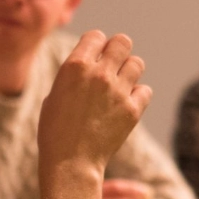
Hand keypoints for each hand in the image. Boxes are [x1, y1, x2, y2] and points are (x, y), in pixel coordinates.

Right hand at [37, 31, 150, 179]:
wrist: (70, 162)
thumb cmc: (55, 130)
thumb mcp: (54, 93)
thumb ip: (73, 74)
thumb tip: (88, 62)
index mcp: (75, 65)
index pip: (97, 36)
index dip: (97, 45)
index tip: (95, 58)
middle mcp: (99, 73)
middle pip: (122, 42)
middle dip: (118, 51)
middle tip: (113, 66)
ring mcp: (118, 91)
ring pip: (137, 63)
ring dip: (129, 71)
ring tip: (120, 85)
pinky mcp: (132, 110)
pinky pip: (145, 90)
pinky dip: (138, 95)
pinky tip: (126, 104)